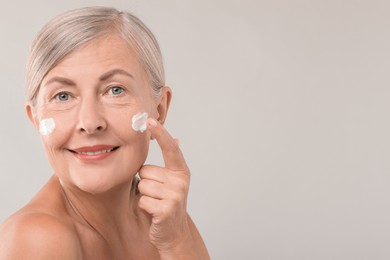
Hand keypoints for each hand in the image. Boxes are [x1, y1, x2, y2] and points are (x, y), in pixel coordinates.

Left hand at [138, 118, 190, 252]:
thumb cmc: (167, 203)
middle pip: (145, 171)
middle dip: (145, 182)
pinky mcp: (166, 209)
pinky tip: (154, 212)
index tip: (149, 120)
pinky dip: (144, 206)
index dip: (161, 133)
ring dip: (144, 196)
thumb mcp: (172, 181)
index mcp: (181, 171)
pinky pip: (142, 199)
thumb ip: (170, 161)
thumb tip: (177, 139)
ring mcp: (175, 195)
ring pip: (142, 185)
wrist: (173, 232)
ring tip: (156, 203)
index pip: (170, 148)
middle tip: (156, 194)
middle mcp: (181, 181)